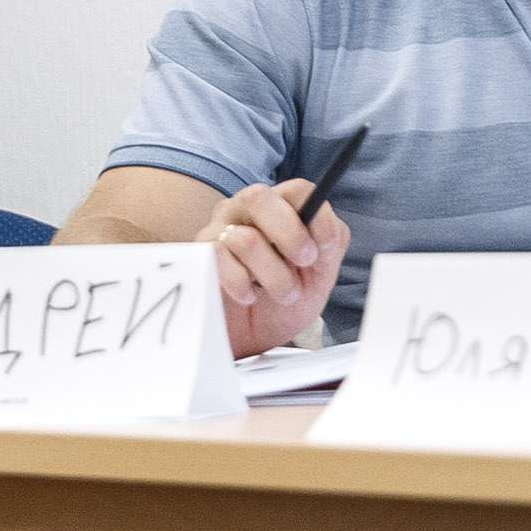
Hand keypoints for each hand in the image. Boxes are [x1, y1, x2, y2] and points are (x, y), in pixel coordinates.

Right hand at [201, 177, 351, 359]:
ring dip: (274, 275)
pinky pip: (219, 260)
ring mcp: (219, 231)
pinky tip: (250, 296)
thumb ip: (330, 248)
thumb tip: (329, 230)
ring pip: (245, 238)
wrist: (255, 340)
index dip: (316, 215)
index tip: (325, 247)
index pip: (297, 190)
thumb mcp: (319, 277)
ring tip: (283, 294)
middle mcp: (246, 212)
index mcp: (281, 209)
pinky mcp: (200, 257)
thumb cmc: (285, 301)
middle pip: (260, 197)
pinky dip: (242, 284)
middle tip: (305, 262)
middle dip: (290, 234)